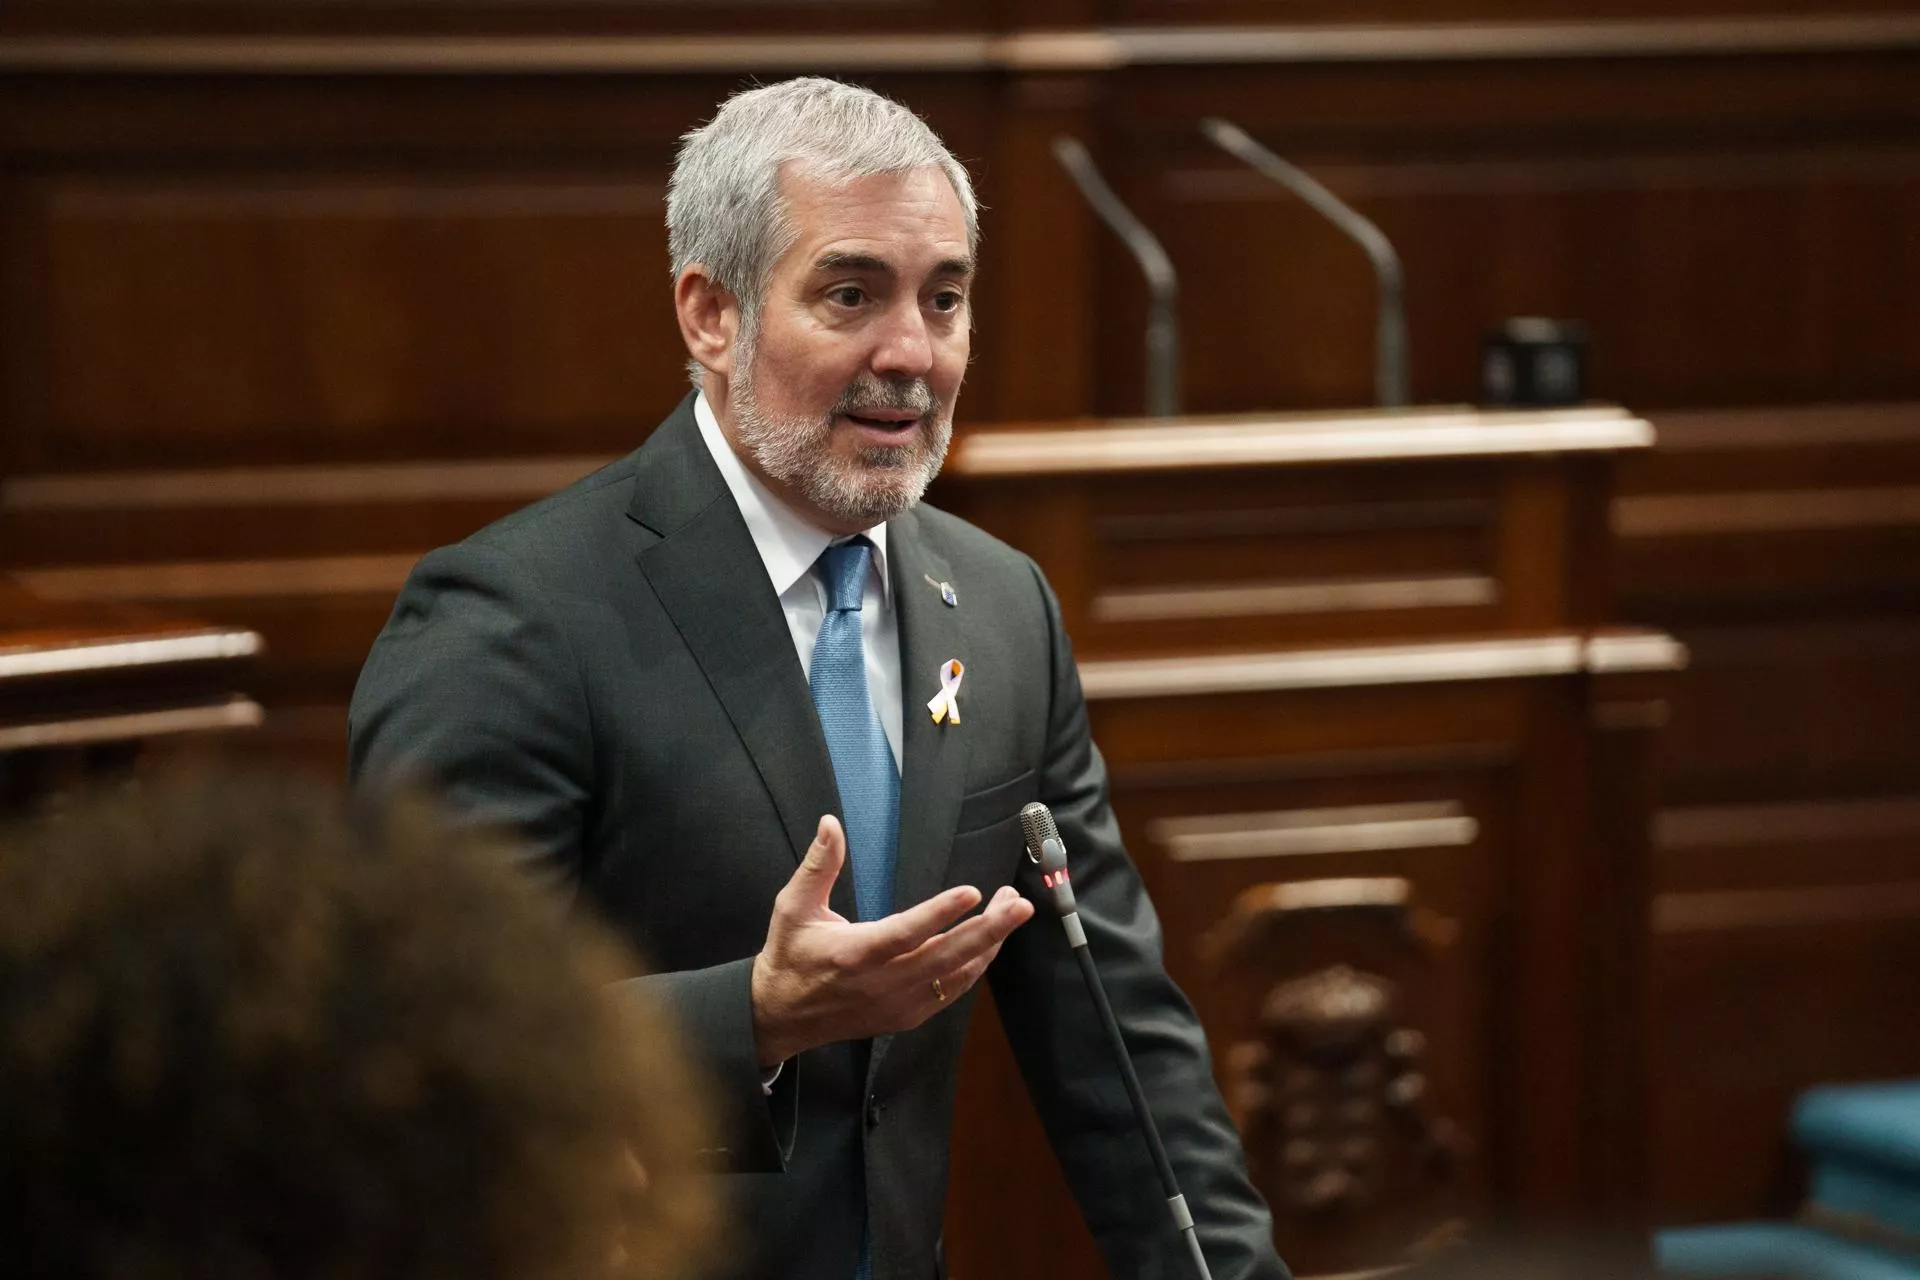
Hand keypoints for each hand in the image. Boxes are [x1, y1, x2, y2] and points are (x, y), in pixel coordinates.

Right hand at [750, 814, 1033, 1067]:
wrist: (782, 1017)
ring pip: (955, 976)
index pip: (905, 933)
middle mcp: (882, 983)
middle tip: (1018, 904)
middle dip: (988, 930)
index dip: (940, 914)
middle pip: (945, 957)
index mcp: (854, 954)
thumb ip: (817, 865)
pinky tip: (990, 943)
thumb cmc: (790, 955)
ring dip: (988, 944)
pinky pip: (950, 992)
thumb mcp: (792, 907)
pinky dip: (974, 968)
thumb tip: (831, 823)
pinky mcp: (907, 1016)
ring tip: (1012, 912)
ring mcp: (898, 1004)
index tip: (973, 892)